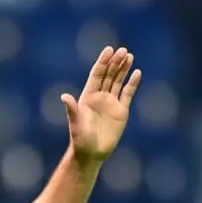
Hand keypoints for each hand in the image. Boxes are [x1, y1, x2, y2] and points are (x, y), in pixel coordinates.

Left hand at [60, 46, 141, 163]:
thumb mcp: (75, 123)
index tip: (109, 49)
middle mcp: (99, 97)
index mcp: (87, 96)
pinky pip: (127, 94)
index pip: (96, 75)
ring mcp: (110, 103)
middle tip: (123, 50)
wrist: (91, 153)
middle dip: (115, 62)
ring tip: (129, 55)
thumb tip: (64, 96)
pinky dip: (132, 83)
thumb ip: (72, 109)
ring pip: (118, 81)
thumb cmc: (80, 139)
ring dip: (123, 69)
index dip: (102, 62)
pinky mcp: (121, 111)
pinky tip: (137, 72)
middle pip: (108, 75)